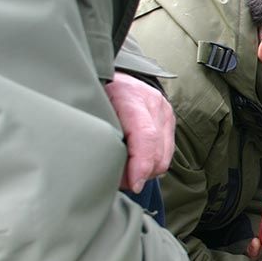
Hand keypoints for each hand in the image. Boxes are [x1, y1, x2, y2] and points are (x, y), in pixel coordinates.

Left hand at [105, 72, 175, 192]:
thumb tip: (102, 167)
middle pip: (158, 152)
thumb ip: (98, 133)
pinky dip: (152, 163)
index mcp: (130, 97)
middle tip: (119, 181)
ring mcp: (165, 111)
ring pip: (165, 156)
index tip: (134, 185)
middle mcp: (153, 103)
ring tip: (126, 172)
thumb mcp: (91, 108)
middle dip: (141, 174)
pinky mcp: (170, 120)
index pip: (145, 136)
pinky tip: (136, 162)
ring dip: (147, 171)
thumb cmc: (97, 93)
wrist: (114, 75)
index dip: (141, 165)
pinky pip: (167, 152)